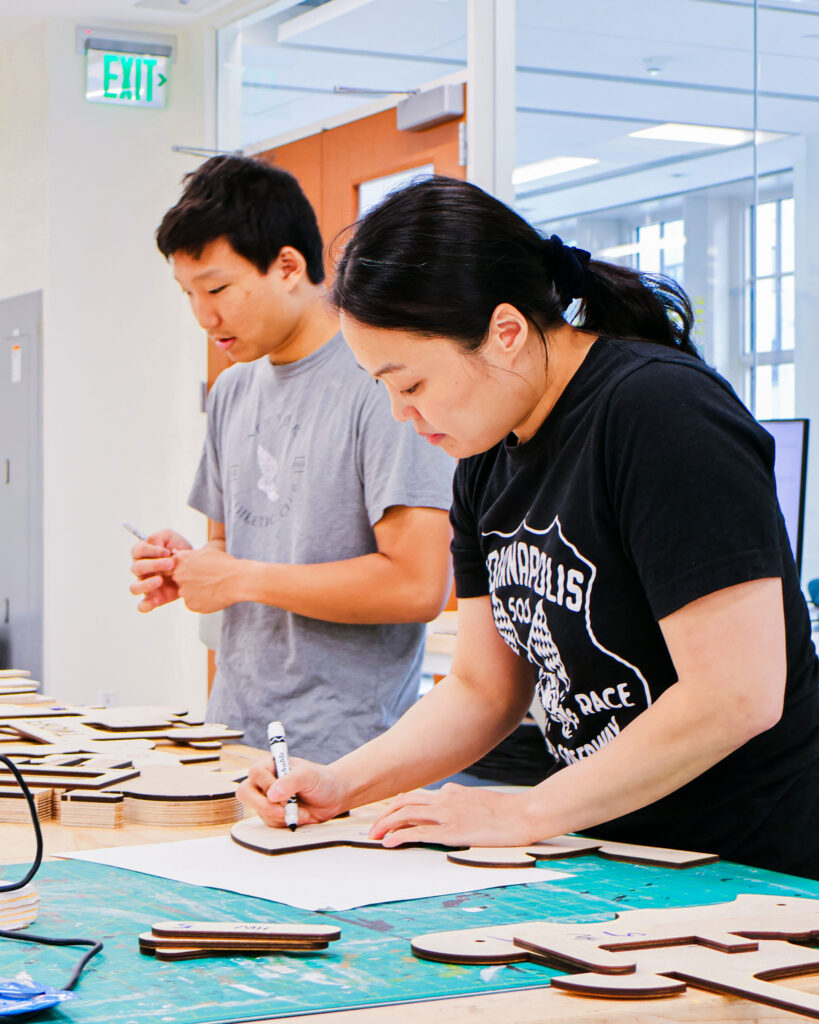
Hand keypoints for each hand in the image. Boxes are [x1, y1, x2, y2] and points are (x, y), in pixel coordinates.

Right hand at [130, 529, 191, 611]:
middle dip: (154, 565)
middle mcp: (141, 570)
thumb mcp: (171, 537)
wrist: (196, 568)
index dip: (151, 550)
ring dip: (146, 584)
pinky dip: (146, 604)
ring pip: (134, 588)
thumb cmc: (179, 550)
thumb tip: (154, 545)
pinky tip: (157, 600)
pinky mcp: (153, 598)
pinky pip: (142, 606)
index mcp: (143, 553)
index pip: (138, 550)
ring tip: (161, 580)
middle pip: (136, 568)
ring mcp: (145, 585)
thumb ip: (160, 537)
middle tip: (171, 564)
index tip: (167, 552)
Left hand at [170, 546, 245, 612]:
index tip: (195, 571)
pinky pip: (194, 604)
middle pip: (179, 581)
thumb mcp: (206, 551)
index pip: (171, 567)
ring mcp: (184, 591)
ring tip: (213, 587)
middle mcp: (179, 576)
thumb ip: (187, 554)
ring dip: (196, 592)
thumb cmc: (225, 564)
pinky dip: (202, 602)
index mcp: (181, 560)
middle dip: (190, 582)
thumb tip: (174, 552)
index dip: (183, 570)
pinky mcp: (191, 605)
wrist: (238, 580)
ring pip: (187, 594)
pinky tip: (214, 595)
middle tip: (207, 580)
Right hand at [237, 757, 348, 827]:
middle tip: (283, 812)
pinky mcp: (272, 815)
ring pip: (260, 812)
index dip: (267, 785)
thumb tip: (272, 794)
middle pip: (245, 793)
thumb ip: (291, 781)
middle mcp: (265, 782)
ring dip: (282, 816)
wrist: (333, 797)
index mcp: (270, 766)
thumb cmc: (321, 780)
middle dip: (264, 806)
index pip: (256, 773)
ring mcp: (267, 800)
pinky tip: (300, 816)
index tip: (284, 794)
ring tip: (302, 811)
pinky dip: (286, 822)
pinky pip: (270, 823)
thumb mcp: (309, 776)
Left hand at [368, 784, 539, 848]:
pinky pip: (420, 833)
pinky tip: (390, 843)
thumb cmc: (504, 809)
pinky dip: (400, 836)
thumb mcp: (477, 796)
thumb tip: (447, 792)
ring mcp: (448, 815)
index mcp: (451, 793)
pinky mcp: (453, 831)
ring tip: (374, 836)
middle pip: (405, 803)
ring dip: (386, 825)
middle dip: (385, 815)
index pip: (416, 797)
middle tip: (373, 829)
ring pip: (407, 815)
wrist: (523, 814)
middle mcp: (445, 800)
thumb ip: (459, 795)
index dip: (396, 807)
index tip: (385, 817)